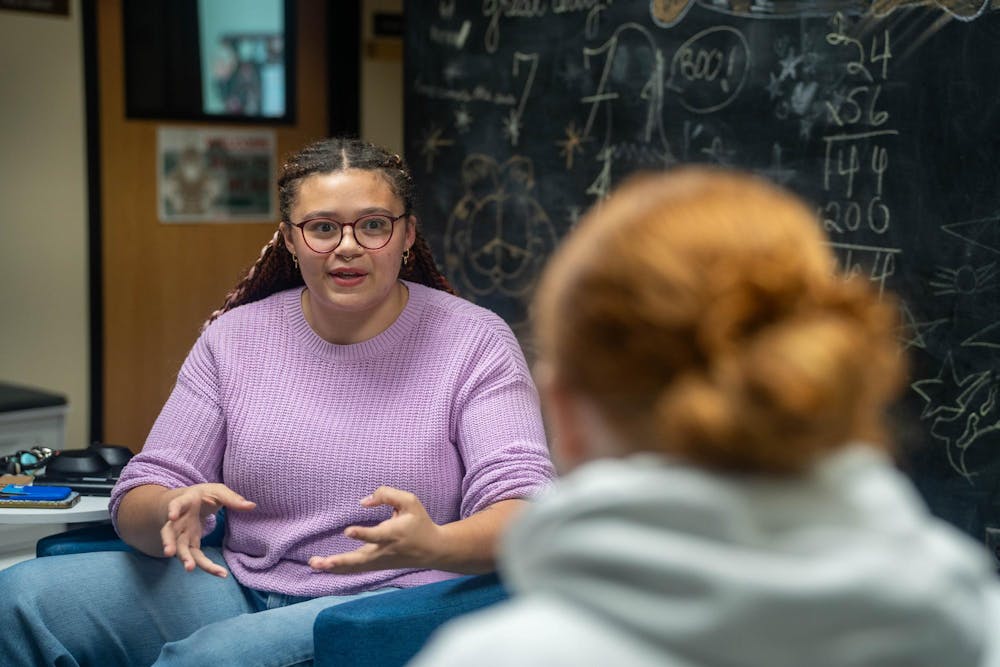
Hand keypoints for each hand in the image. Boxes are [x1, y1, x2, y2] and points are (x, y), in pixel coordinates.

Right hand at [161, 483, 254, 576]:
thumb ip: (232, 499)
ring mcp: (182, 534)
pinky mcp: (190, 544)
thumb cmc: (204, 495)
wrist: (191, 502)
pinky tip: (221, 573)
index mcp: (185, 502)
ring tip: (189, 569)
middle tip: (170, 552)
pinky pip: (197, 557)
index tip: (171, 516)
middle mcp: (179, 521)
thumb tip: (252, 506)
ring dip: (185, 559)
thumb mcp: (218, 492)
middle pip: (169, 533)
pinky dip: (207, 566)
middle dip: (168, 542)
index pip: (176, 505)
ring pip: (181, 549)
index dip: (173, 509)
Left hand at [308, 486, 441, 573]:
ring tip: (314, 564)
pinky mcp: (376, 565)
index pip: (376, 535)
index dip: (362, 534)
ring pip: (355, 567)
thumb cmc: (419, 522)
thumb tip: (363, 501)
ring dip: (334, 567)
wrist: (432, 550)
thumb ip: (387, 494)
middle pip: (360, 559)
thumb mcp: (410, 501)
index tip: (347, 531)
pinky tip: (323, 567)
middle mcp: (384, 550)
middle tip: (321, 563)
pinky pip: (356, 570)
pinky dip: (340, 570)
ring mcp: (379, 561)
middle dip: (340, 561)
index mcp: (393, 533)